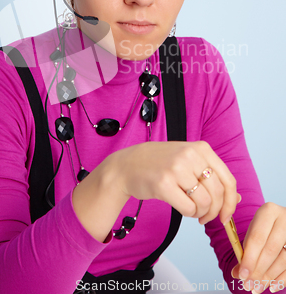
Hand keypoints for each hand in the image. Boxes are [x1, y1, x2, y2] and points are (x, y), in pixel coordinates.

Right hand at [111, 140, 237, 225]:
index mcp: (201, 148)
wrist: (127, 165)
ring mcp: (176, 168)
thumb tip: (237, 198)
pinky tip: (182, 208)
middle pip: (218, 193)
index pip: (228, 179)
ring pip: (205, 202)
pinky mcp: (164, 183)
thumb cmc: (160, 164)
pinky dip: (189, 214)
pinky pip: (188, 208)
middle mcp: (190, 155)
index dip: (231, 202)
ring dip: (201, 213)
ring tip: (193, 211)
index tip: (226, 214)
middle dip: (216, 211)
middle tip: (206, 217)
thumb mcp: (189, 161)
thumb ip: (212, 176)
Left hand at [232, 203, 285, 292]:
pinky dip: (281, 279)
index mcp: (268, 211)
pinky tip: (272, 286)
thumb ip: (245, 248)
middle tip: (248, 284)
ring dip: (268, 277)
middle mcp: (284, 219)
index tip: (241, 274)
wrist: (285, 220)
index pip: (257, 238)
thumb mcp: (254, 229)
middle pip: (270, 250)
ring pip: (283, 260)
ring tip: (257, 287)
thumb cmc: (266, 227)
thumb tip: (237, 272)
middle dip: (258, 270)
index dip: (249, 258)